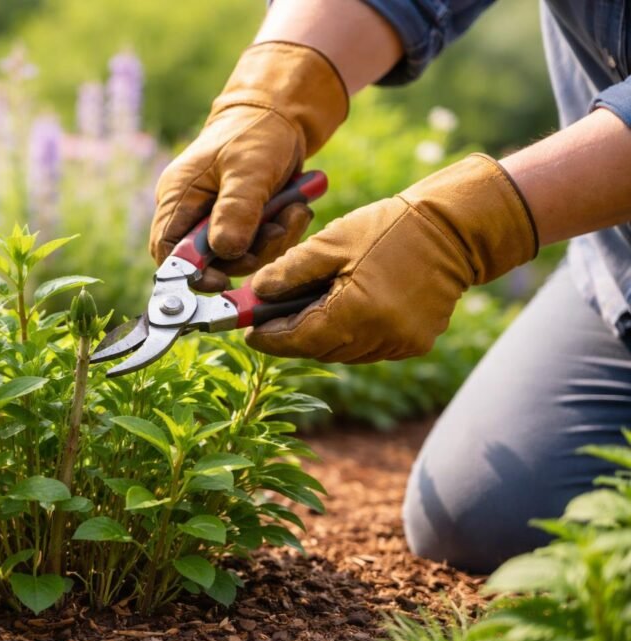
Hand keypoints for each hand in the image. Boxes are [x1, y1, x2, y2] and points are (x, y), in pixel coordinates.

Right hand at [149, 42, 346, 290]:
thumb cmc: (258, 133)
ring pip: (239, 257)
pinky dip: (280, 234)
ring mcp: (217, 219)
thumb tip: (226, 252)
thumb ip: (236, 210)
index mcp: (179, 196)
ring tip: (294, 211)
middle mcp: (192, 212)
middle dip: (247, 254)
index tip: (223, 282)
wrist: (282, 116)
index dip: (190, 274)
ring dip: (271, 242)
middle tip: (277, 230)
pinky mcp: (242, 222)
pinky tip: (295, 209)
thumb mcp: (249, 169)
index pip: (168, 251)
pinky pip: (258, 246)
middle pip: (208, 262)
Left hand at [246, 154, 538, 362]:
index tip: (248, 331)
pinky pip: (368, 347)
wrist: (455, 229)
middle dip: (291, 335)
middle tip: (268, 318)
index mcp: (356, 312)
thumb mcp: (332, 242)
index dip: (269, 337)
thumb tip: (255, 293)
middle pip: (319, 349)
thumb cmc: (390, 227)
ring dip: (320, 336)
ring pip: (342, 352)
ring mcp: (401, 343)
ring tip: (303, 309)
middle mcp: (380, 337)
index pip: (298, 339)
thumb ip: (290, 271)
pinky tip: (342, 309)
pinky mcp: (415, 343)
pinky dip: (349, 334)